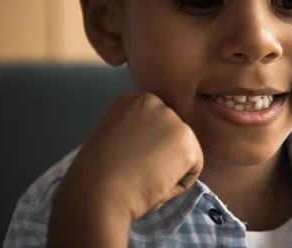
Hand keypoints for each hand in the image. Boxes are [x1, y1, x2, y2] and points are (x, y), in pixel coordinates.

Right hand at [48, 92, 203, 247]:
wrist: (98, 193)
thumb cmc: (97, 175)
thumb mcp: (113, 137)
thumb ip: (134, 131)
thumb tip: (153, 145)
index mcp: (131, 99)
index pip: (154, 124)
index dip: (144, 149)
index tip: (128, 160)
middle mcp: (153, 101)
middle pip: (170, 134)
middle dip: (160, 155)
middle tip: (137, 171)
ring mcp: (172, 119)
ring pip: (183, 150)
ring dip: (170, 168)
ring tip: (144, 178)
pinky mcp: (187, 140)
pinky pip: (194, 167)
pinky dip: (180, 183)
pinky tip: (157, 184)